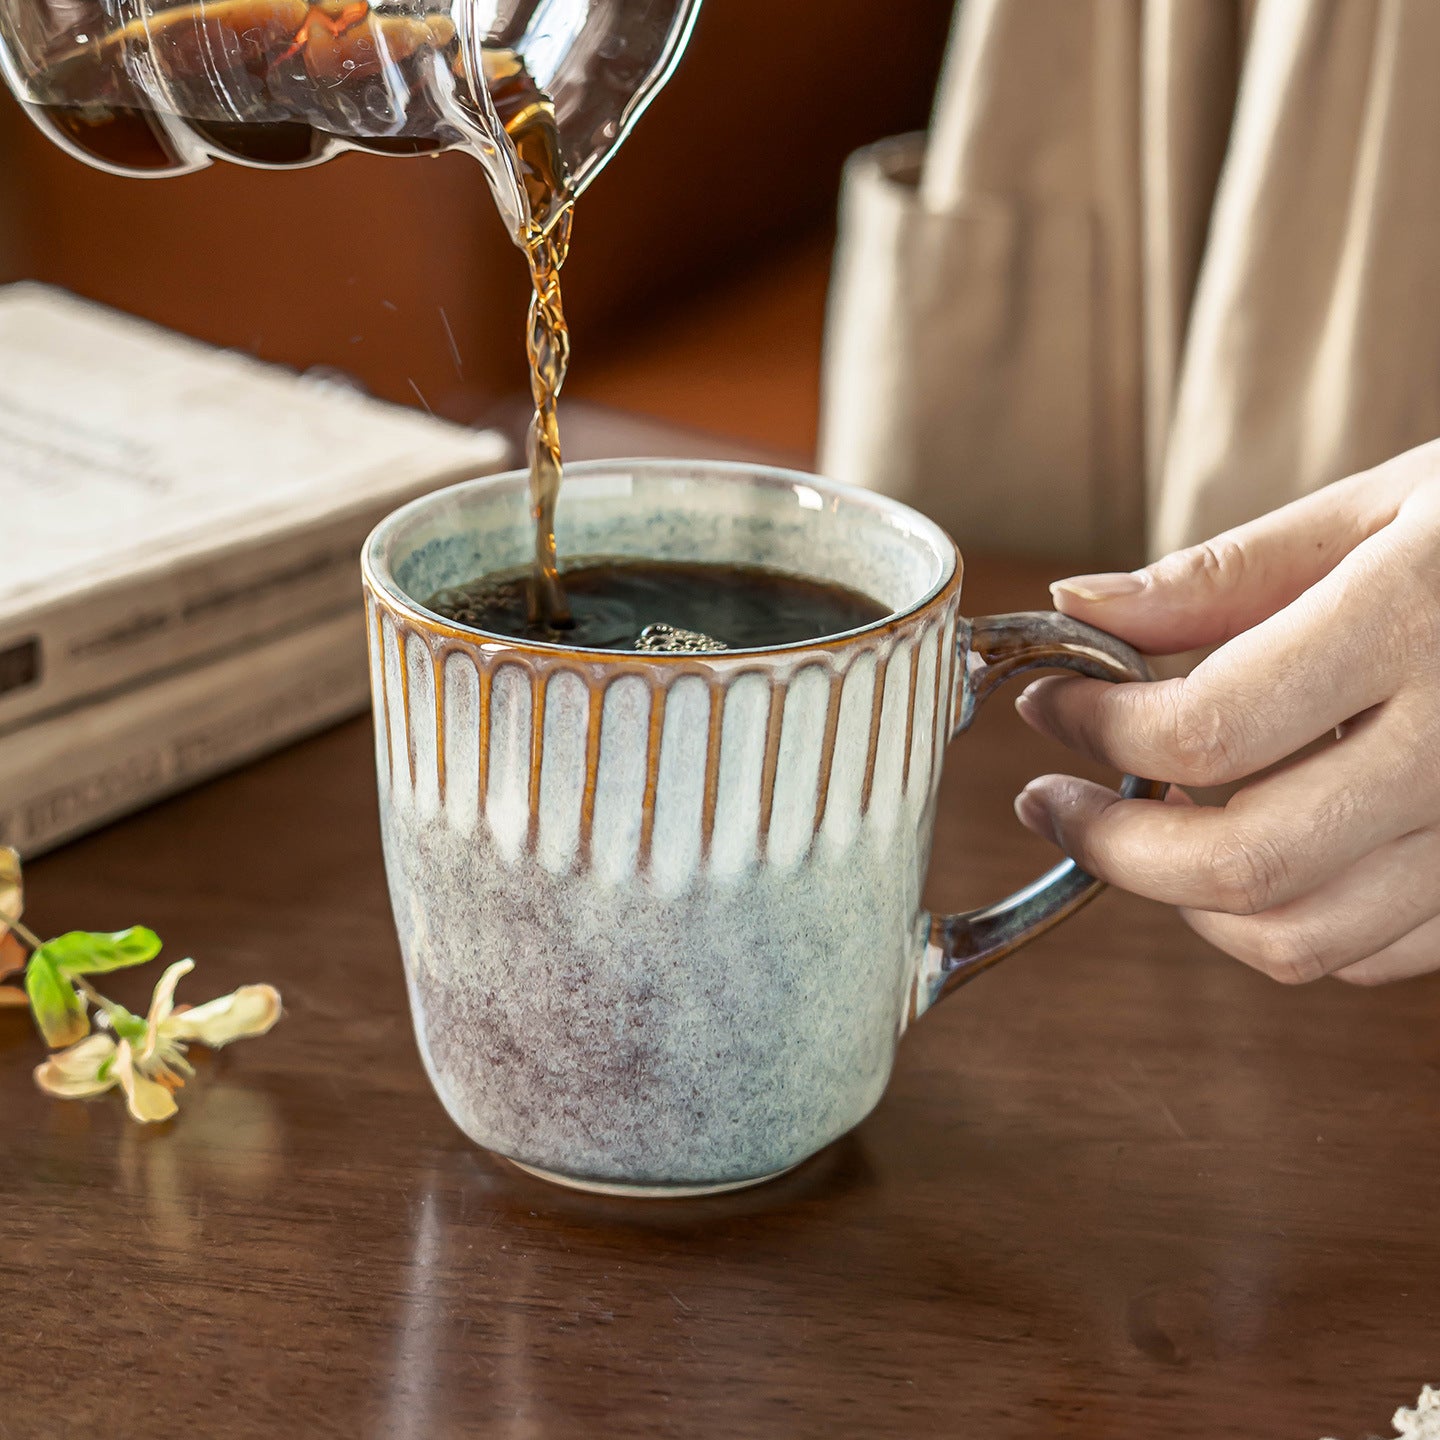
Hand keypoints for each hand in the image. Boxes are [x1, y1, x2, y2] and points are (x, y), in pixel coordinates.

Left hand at [1013, 440, 1439, 985]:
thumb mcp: (1384, 505)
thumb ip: (1224, 574)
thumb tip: (1079, 607)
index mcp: (1419, 625)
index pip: (1209, 727)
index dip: (1100, 731)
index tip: (1055, 707)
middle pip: (1244, 862)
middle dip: (1114, 848)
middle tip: (1056, 804)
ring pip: (1302, 936)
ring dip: (1187, 901)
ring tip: (1146, 831)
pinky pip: (1373, 952)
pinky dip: (1281, 921)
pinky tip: (1250, 848)